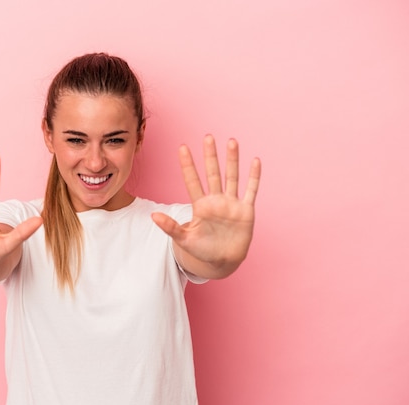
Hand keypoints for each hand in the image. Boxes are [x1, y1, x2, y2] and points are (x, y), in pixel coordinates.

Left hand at [152, 135, 260, 278]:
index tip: (182, 147)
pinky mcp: (246, 211)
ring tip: (231, 142)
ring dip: (232, 160)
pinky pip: (250, 190)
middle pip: (212, 174)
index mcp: (200, 206)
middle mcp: (216, 200)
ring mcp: (231, 204)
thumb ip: (170, 227)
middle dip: (210, 156)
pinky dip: (254, 177)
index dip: (188, 165)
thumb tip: (153, 215)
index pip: (192, 181)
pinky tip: (255, 161)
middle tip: (207, 137)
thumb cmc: (202, 250)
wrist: (222, 261)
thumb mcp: (184, 239)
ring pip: (232, 177)